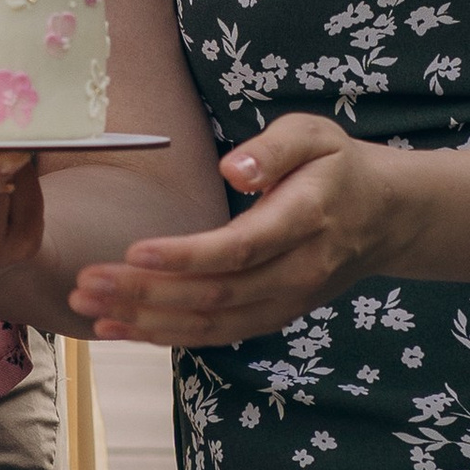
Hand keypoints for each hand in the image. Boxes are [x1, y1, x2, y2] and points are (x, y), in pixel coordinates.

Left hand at [73, 111, 411, 347]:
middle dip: (145, 293)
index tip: (134, 250)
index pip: (241, 248)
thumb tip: (232, 171)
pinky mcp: (271, 316)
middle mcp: (297, 271)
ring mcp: (285, 302)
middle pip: (215, 294)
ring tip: (87, 309)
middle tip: (85, 283)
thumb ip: (274, 148)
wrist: (384, 218)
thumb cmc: (336, 166)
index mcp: (306, 219)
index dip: (187, 255)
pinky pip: (215, 335)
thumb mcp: (315, 134)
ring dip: (145, 321)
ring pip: (211, 324)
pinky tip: (119, 328)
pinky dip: (164, 336)